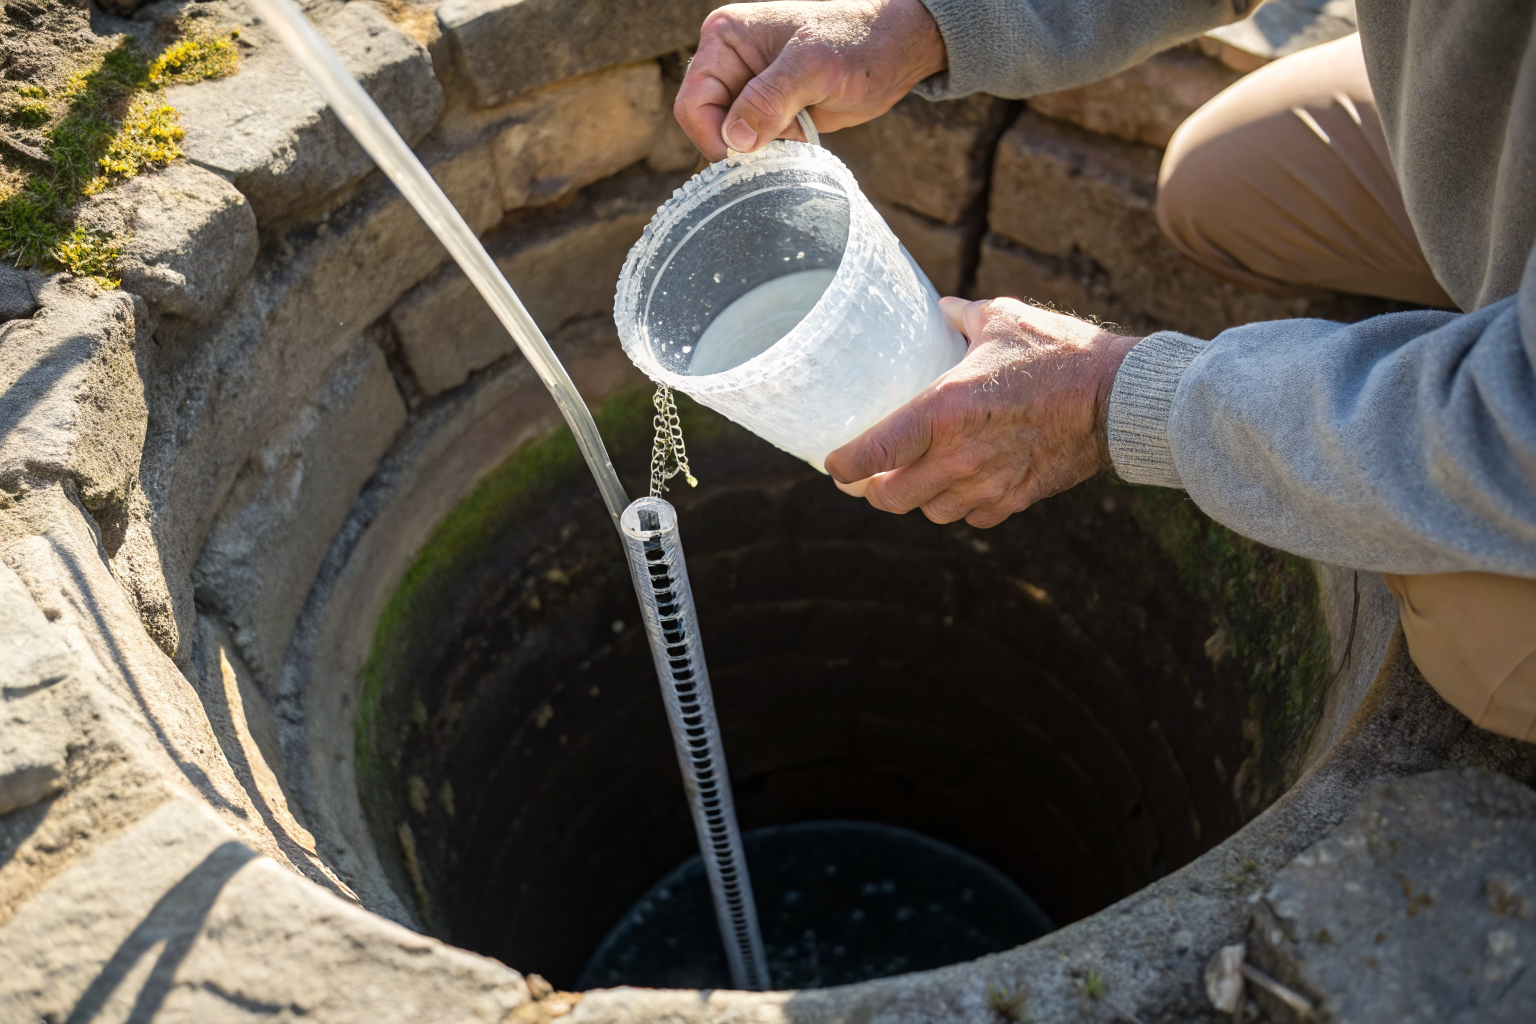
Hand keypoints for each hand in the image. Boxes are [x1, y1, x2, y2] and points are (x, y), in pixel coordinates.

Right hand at [675, 0, 947, 161]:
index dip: (715, 136)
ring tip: (801, 131)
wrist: (898, 47)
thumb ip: (771, 98)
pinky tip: (804, 136)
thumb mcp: (814, 66)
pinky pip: (756, 144)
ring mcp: (749, 87)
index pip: (693, 103)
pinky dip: (776, 151)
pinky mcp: (770, 110)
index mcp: (725, 38)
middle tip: (787, 139)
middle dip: (743, 143)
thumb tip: (735, 138)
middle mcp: (729, 62)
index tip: (752, 153)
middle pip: (708, 125)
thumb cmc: (859, 42)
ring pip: (732, 139)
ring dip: (762, 149)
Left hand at [824, 297, 1138, 527]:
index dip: (842, 466)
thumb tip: (944, 309)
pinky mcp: (1014, 499)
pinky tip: (963, 486)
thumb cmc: (1059, 353)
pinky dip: (961, 506)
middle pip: (891, 498)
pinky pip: (972, 518)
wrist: (1118, 398)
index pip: (872, 453)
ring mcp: (986, 483)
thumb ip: (963, 317)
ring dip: (918, 499)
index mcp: (942, 410)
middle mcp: (957, 455)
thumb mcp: (1003, 319)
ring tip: (917, 480)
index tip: (833, 464)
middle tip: (871, 477)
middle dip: (874, 492)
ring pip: (930, 512)